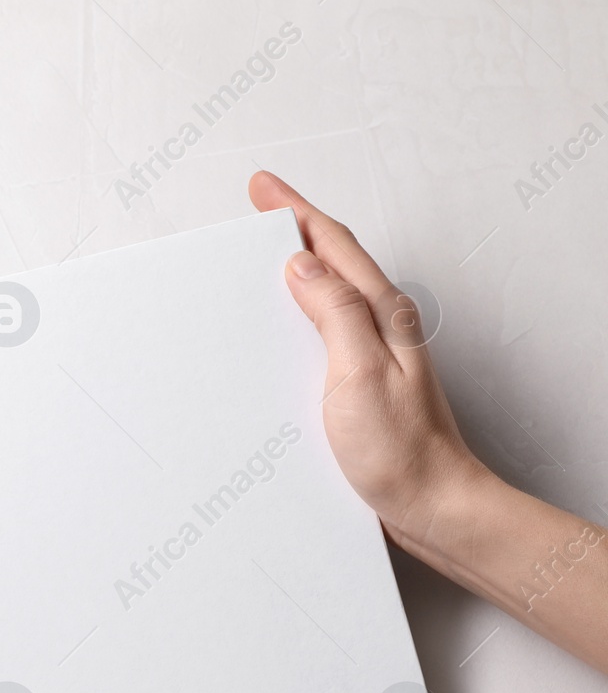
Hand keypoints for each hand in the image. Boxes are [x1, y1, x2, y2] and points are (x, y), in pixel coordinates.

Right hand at [248, 170, 491, 552]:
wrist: (433, 505)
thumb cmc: (403, 451)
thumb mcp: (360, 373)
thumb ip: (334, 312)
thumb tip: (301, 265)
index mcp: (381, 315)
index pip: (332, 246)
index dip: (295, 212)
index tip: (263, 187)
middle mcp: (380, 328)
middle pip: (332, 262)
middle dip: (294, 229)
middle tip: (260, 208)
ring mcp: (372, 355)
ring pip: (328, 295)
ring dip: (296, 269)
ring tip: (264, 255)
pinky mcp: (361, 383)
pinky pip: (326, 332)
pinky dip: (301, 314)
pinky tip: (285, 324)